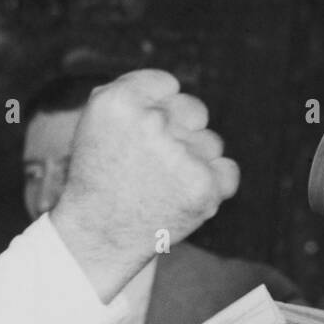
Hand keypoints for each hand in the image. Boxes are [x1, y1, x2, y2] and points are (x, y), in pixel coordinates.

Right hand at [50, 69, 238, 301]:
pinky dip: (213, 186)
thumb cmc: (99, 180)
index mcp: (117, 102)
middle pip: (194, 110)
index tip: (144, 132)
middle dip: (181, 132)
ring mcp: (178, 155)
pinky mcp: (202, 187)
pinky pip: (227, 171)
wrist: (97, 239)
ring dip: (194, 162)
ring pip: (211, 143)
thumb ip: (131, 95)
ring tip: (162, 188)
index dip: (158, 108)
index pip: (166, 84)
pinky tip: (183, 197)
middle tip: (154, 163)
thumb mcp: (96, 126)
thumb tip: (169, 87)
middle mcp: (149, 123)